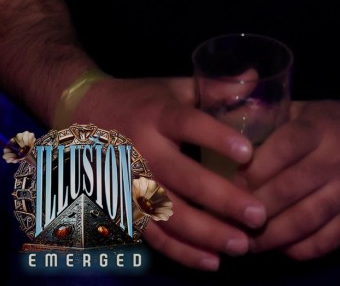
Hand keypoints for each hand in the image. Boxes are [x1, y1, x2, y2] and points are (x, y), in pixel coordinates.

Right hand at [71, 76, 268, 270]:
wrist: (82, 114)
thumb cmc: (139, 100)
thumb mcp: (173, 88)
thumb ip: (214, 88)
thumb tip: (256, 77)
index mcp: (157, 114)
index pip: (187, 124)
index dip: (215, 137)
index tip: (248, 152)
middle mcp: (142, 149)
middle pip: (181, 177)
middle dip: (221, 199)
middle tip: (257, 215)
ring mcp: (130, 182)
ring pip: (167, 213)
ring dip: (206, 233)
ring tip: (241, 245)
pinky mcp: (125, 207)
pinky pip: (153, 236)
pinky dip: (182, 252)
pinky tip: (212, 261)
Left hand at [239, 99, 339, 260]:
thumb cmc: (338, 123)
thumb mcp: (306, 110)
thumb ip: (269, 118)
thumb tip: (222, 124)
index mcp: (318, 130)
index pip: (280, 151)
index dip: (250, 171)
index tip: (226, 183)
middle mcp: (335, 161)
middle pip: (286, 190)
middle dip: (252, 207)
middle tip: (227, 218)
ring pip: (303, 221)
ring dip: (270, 236)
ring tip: (246, 242)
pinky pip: (325, 242)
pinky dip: (298, 250)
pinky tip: (279, 248)